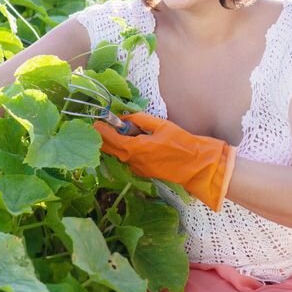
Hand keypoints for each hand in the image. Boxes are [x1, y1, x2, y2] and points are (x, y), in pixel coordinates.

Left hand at [93, 112, 235, 210]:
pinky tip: (132, 142)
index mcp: (135, 148)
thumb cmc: (181, 143)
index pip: (110, 139)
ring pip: (119, 155)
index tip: (95, 122)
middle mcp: (132, 161)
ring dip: (115, 144)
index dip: (101, 130)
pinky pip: (128, 160)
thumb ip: (140, 120)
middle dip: (103, 138)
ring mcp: (137, 169)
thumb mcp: (161, 125)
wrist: (196, 166)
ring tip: (117, 131)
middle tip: (100, 126)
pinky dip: (125, 150)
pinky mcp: (143, 172)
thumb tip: (125, 119)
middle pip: (110, 149)